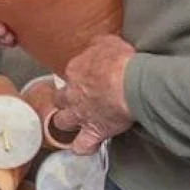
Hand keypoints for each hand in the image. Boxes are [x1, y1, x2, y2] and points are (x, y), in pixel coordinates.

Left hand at [53, 34, 135, 154]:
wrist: (130, 83)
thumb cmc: (121, 61)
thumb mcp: (109, 42)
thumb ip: (99, 45)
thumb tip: (97, 45)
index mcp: (75, 70)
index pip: (70, 74)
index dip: (78, 78)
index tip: (87, 79)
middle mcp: (72, 93)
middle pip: (59, 99)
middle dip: (65, 101)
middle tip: (76, 102)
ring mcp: (80, 114)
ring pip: (62, 122)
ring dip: (67, 124)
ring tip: (76, 124)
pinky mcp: (93, 131)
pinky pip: (82, 145)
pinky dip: (83, 147)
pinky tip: (86, 147)